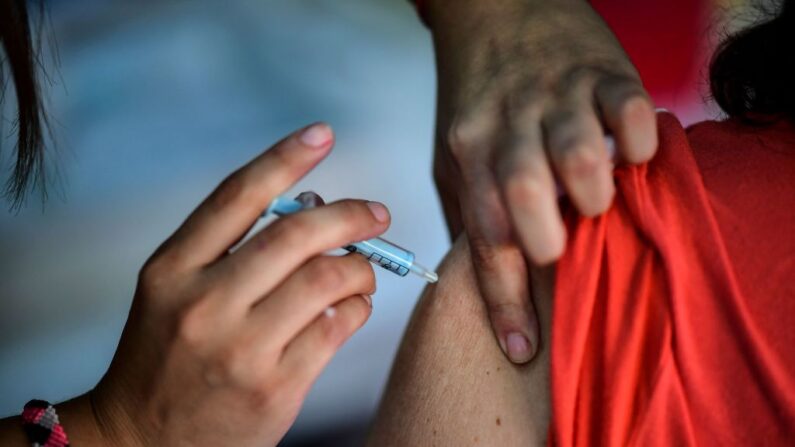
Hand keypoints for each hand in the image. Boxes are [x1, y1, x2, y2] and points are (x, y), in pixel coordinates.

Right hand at [88, 123, 389, 445]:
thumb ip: (229, 247)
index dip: (285, 158)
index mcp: (172, 269)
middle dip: (349, 215)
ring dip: (360, 267)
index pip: (237, 196)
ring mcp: (239, 349)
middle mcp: (203, 303)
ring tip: (362, 270)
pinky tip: (350, 307)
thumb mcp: (173, 290)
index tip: (322, 134)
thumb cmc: (166, 354)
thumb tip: (313, 205)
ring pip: (326, 280)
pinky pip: (336, 329)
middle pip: (295, 234)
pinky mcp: (274, 388)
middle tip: (376, 214)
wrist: (142, 438)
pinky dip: (356, 309)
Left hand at [425, 0, 657, 362]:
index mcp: (469, 149)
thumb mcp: (452, 152)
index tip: (520, 348)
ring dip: (593, 192)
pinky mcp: (602, 71)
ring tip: (594, 203)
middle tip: (557, 253)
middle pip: (524, 191)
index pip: (483, 232)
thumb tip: (479, 280)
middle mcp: (509, 123)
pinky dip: (635, 141)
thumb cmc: (478, 94)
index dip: (501, 297)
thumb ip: (466, 210)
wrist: (497, 7)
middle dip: (544, 239)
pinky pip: (627, 109)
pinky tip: (629, 153)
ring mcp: (555, 94)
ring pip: (577, 153)